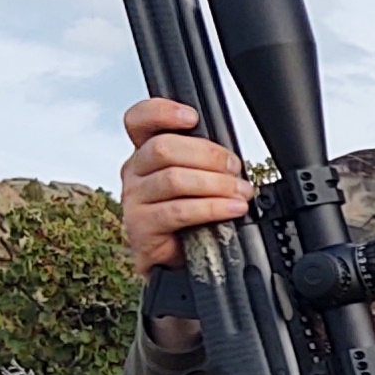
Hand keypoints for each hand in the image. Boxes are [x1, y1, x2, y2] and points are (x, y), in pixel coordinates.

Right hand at [118, 94, 249, 277]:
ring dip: (216, 184)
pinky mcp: (140, 227)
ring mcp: (133, 199)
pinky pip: (178, 210)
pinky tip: (232, 209)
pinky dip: (212, 208)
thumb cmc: (190, 219)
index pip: (138, 120)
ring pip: (174, 178)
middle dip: (208, 156)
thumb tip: (230, 157)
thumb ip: (203, 161)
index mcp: (145, 153)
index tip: (192, 117)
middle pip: (163, 147)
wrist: (179, 263)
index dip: (161, 112)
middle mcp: (133, 172)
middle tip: (235, 170)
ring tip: (241, 193)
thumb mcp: (197, 181)